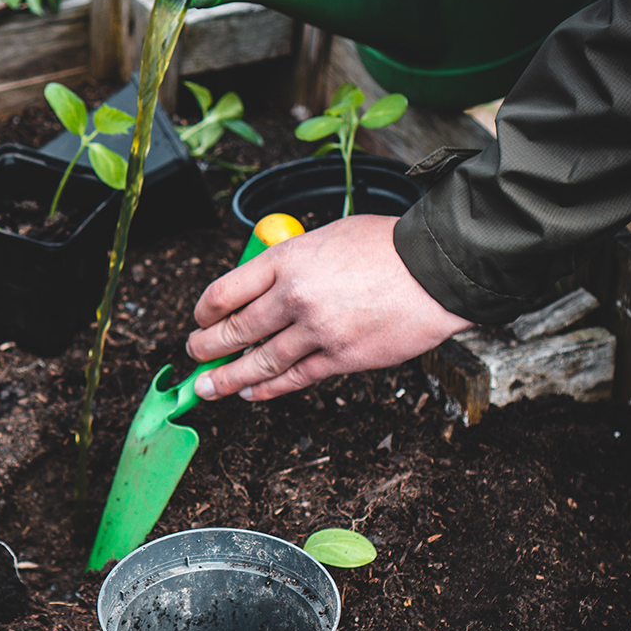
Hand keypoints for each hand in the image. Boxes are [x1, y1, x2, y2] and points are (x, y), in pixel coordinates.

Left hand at [186, 214, 472, 400]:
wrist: (436, 269)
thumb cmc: (387, 247)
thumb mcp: (327, 237)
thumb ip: (292, 261)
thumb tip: (264, 285)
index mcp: (287, 260)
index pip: (226, 290)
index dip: (204, 310)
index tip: (199, 319)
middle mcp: (295, 296)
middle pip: (235, 330)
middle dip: (206, 347)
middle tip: (193, 355)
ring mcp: (317, 331)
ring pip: (259, 362)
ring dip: (227, 379)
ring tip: (207, 387)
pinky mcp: (340, 358)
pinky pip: (294, 379)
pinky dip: (267, 389)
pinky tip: (251, 393)